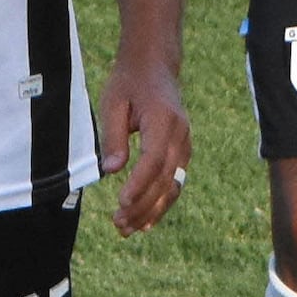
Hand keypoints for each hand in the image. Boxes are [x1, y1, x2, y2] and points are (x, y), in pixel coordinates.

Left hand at [98, 57, 190, 234]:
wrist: (154, 67)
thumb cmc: (129, 83)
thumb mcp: (113, 102)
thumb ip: (113, 136)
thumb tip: (111, 171)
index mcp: (163, 119)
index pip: (153, 159)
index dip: (139, 184)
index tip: (121, 202)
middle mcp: (180, 134)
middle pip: (165, 179)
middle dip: (142, 206)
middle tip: (118, 225)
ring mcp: (185, 145)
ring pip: (173, 186)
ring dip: (151, 211)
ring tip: (127, 230)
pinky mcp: (182, 153)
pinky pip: (174, 183)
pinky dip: (160, 204)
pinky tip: (145, 222)